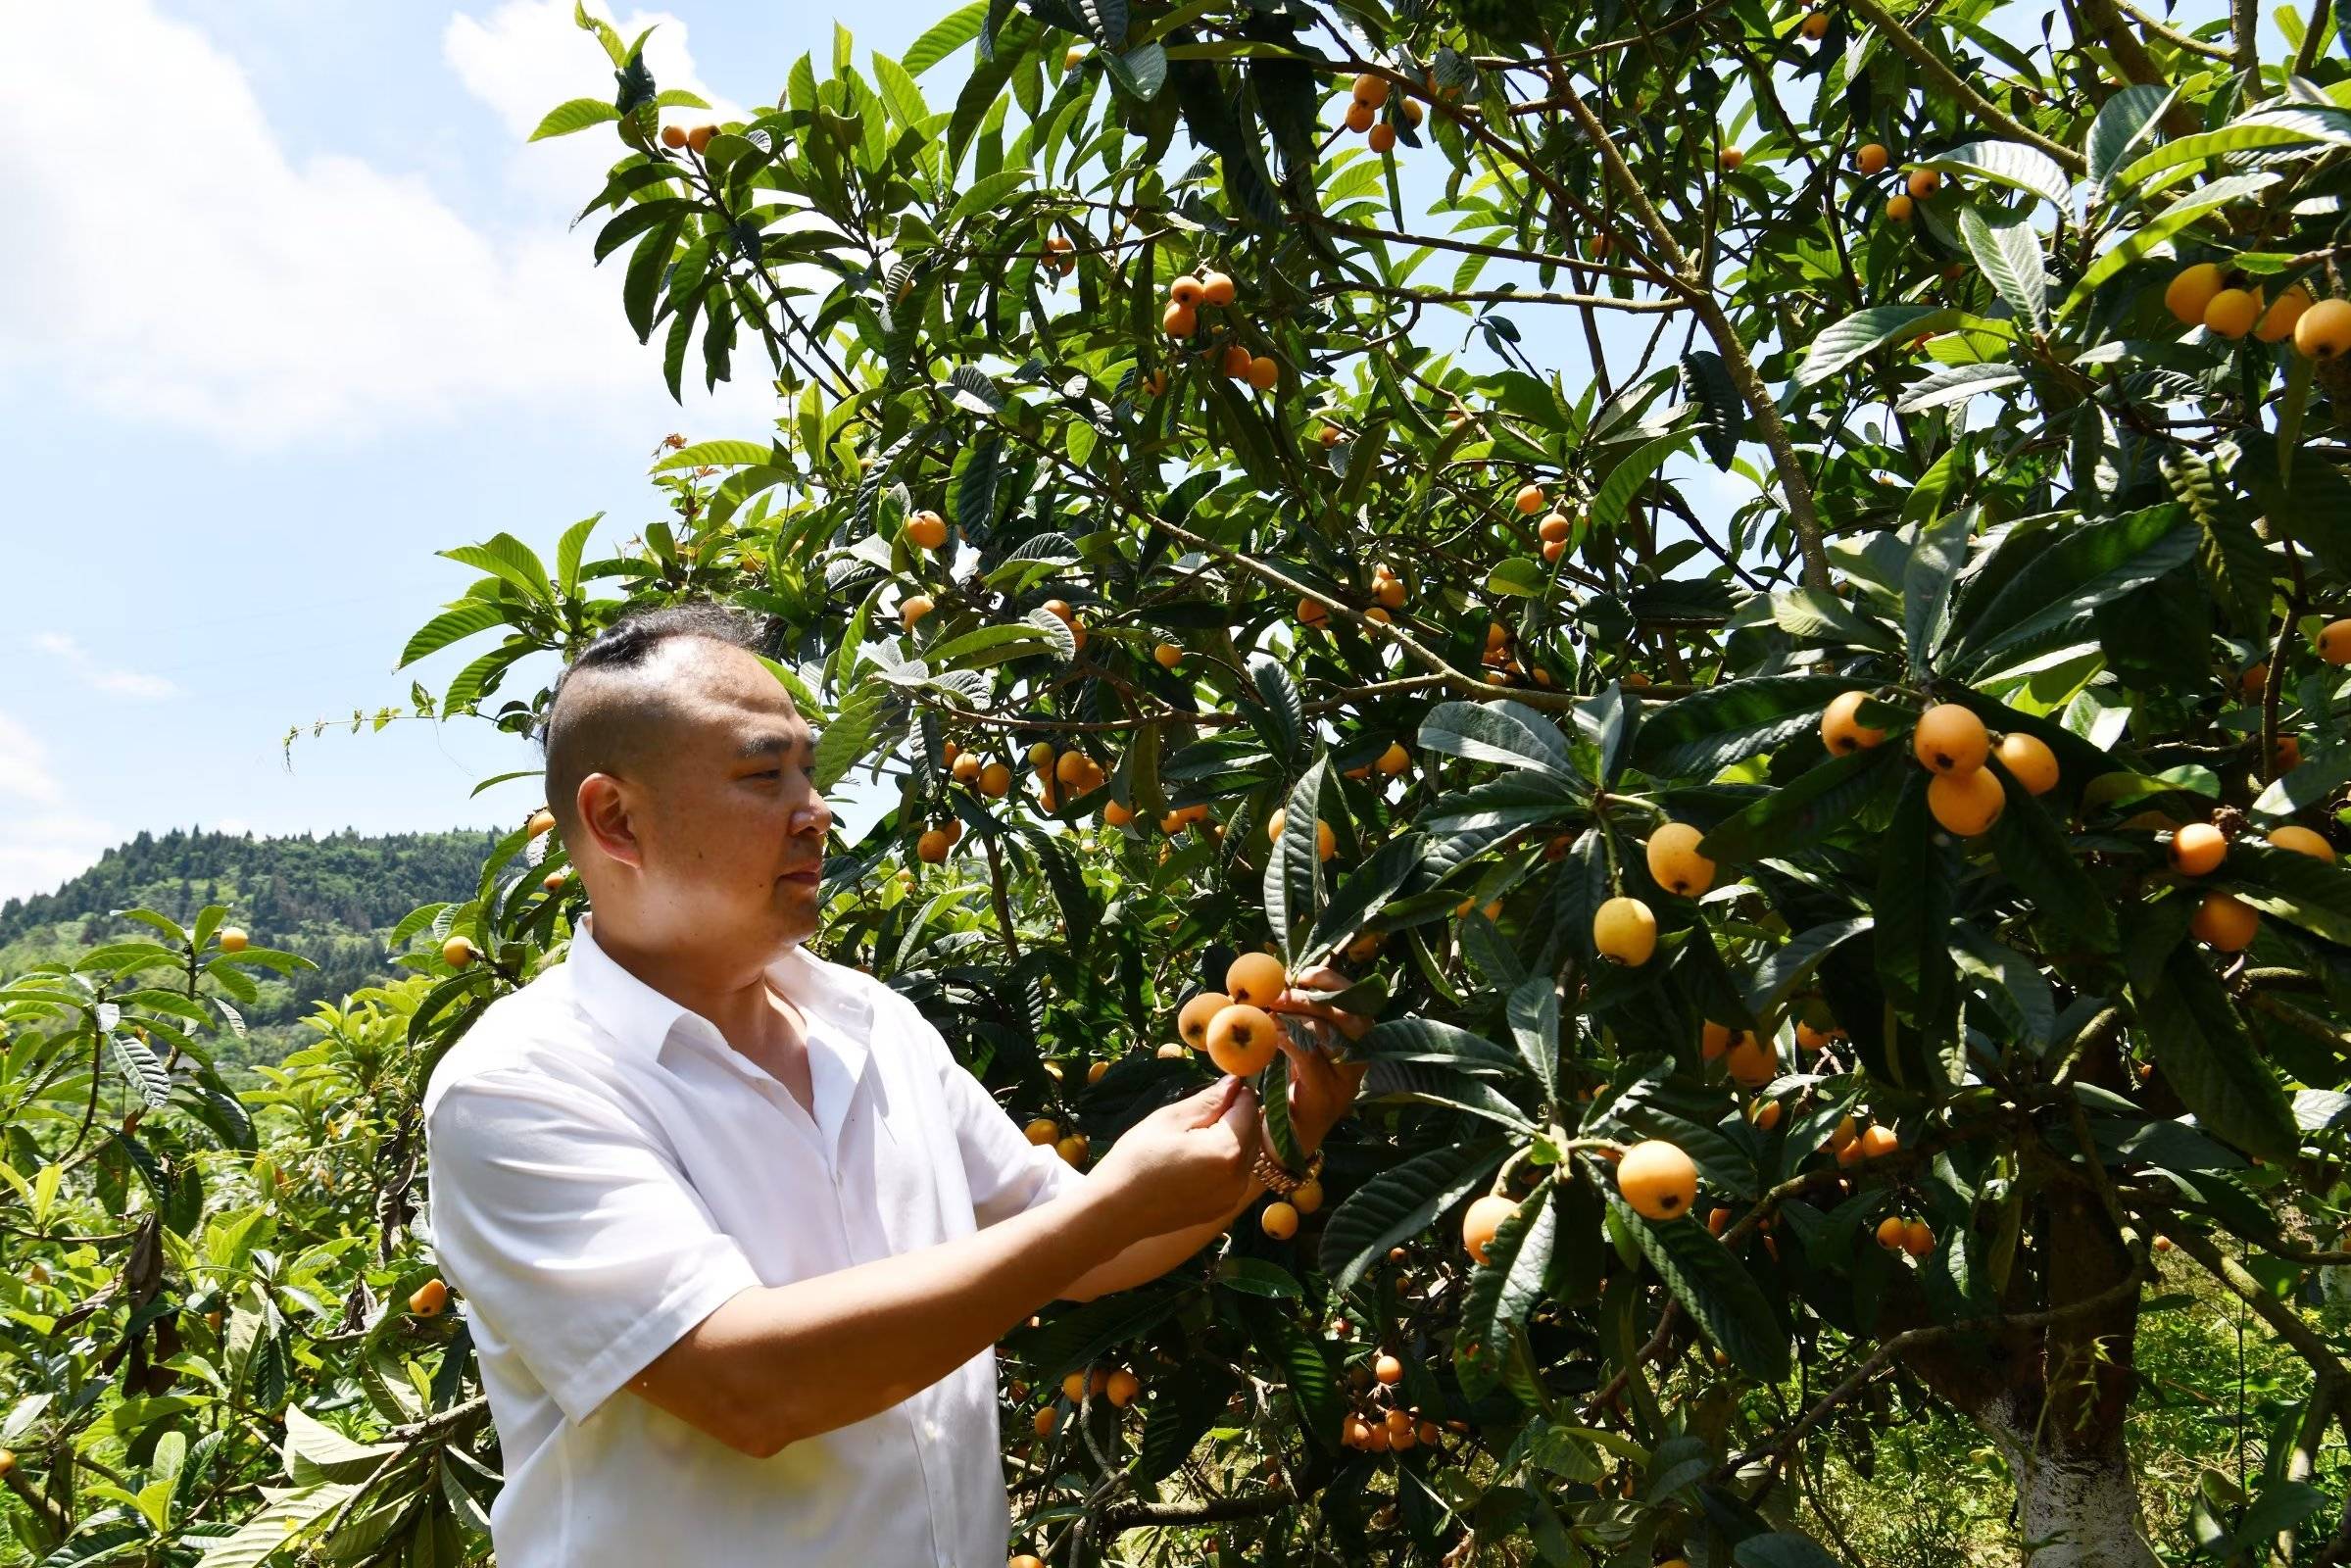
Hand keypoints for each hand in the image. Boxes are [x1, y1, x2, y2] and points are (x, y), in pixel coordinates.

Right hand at [1086, 1075, 1262, 1235]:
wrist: (1116, 1211)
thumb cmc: (1137, 1159)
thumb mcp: (1170, 1120)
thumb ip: (1208, 1100)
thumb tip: (1235, 1082)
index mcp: (1227, 1149)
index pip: (1249, 1107)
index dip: (1235, 1092)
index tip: (1215, 1089)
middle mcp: (1239, 1176)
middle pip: (1253, 1131)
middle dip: (1236, 1115)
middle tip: (1201, 1111)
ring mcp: (1232, 1196)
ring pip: (1247, 1153)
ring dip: (1233, 1137)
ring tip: (1195, 1136)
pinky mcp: (1223, 1208)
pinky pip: (1235, 1174)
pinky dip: (1226, 1160)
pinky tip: (1196, 1159)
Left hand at [1262, 964, 1371, 1155]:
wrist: (1284, 1143)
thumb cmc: (1290, 1092)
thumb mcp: (1300, 1051)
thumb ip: (1299, 1020)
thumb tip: (1282, 981)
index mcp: (1357, 1045)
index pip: (1357, 1003)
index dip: (1332, 982)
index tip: (1303, 974)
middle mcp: (1358, 1061)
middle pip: (1351, 1016)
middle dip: (1314, 997)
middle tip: (1280, 993)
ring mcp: (1344, 1081)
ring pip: (1331, 1034)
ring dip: (1297, 1016)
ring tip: (1270, 1012)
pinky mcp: (1323, 1096)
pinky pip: (1309, 1057)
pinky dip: (1289, 1040)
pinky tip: (1271, 1035)